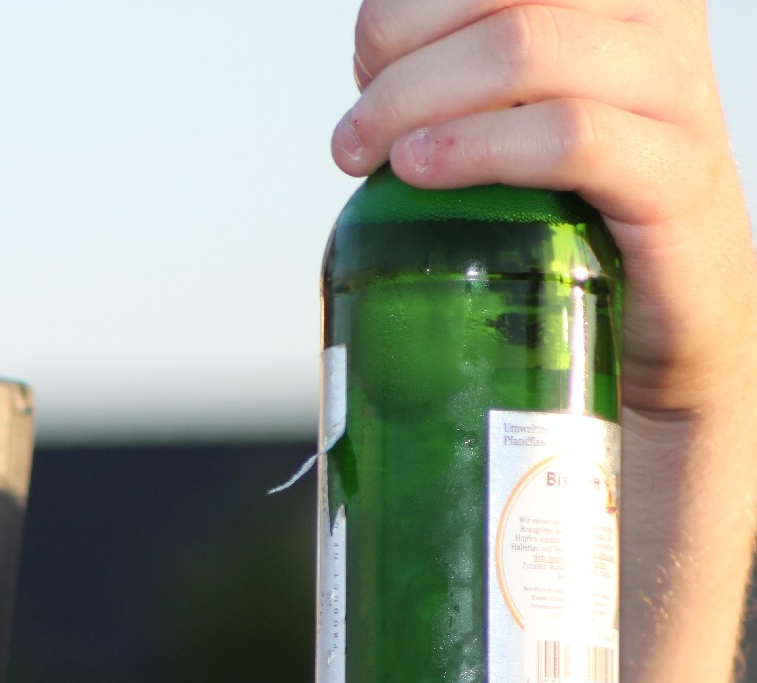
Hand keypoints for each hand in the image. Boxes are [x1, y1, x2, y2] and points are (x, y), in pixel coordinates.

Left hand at [330, 0, 756, 413]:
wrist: (667, 303)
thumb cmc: (578, 198)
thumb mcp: (519, 105)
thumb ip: (467, 61)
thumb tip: (371, 47)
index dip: (402, 7)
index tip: (368, 66)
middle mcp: (653, 19)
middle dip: (394, 49)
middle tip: (358, 127)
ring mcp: (672, 94)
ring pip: (523, 48)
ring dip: (413, 99)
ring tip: (369, 153)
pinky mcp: (673, 177)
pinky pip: (567, 138)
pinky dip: (476, 148)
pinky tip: (421, 169)